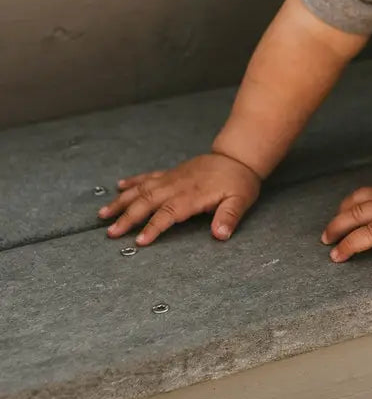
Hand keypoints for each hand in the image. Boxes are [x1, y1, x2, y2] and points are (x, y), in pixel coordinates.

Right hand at [97, 152, 261, 245]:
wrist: (238, 157)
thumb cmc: (239, 181)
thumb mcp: (240, 199)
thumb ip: (229, 216)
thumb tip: (221, 234)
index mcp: (193, 195)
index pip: (169, 213)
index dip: (154, 227)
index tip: (139, 241)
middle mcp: (178, 185)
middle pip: (148, 201)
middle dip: (128, 217)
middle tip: (111, 232)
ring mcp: (172, 177)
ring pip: (142, 189)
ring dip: (122, 200)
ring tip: (103, 214)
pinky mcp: (172, 172)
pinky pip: (149, 176)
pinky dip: (133, 181)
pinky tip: (119, 187)